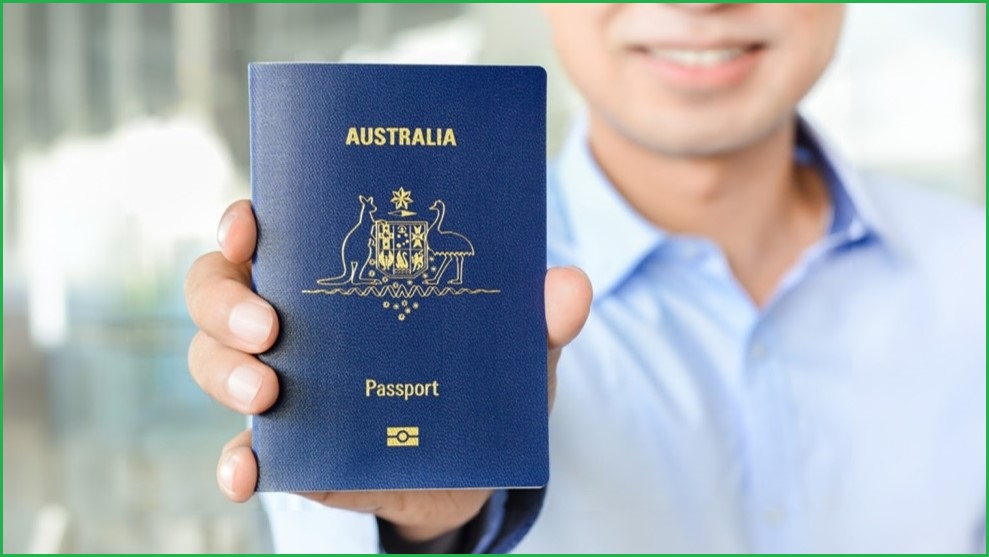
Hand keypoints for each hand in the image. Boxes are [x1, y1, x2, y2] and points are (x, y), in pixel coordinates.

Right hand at [185, 200, 591, 542]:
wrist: (472, 465)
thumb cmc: (477, 380)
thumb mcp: (512, 344)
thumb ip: (539, 317)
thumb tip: (569, 286)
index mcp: (336, 275)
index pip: (267, 233)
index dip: (243, 222)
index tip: (249, 224)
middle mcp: (293, 321)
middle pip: (218, 291)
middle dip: (226, 301)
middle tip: (268, 325)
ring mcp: (282, 385)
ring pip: (215, 363)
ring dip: (227, 374)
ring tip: (269, 395)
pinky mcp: (289, 450)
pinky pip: (242, 453)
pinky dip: (236, 462)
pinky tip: (247, 473)